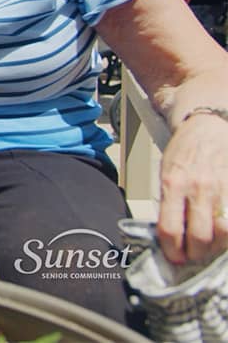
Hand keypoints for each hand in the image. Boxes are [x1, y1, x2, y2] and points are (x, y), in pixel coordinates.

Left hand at [157, 112, 227, 263]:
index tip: (174, 258)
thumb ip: (168, 203)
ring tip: (209, 249)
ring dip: (216, 248)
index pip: (169, 228)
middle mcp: (197, 188)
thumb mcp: (165, 174)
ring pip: (224, 232)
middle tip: (192, 257)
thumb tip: (169, 235)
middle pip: (200, 236)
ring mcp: (221, 188)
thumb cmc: (183, 153)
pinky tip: (223, 235)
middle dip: (195, 254)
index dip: (171, 250)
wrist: (206, 128)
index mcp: (172, 184)